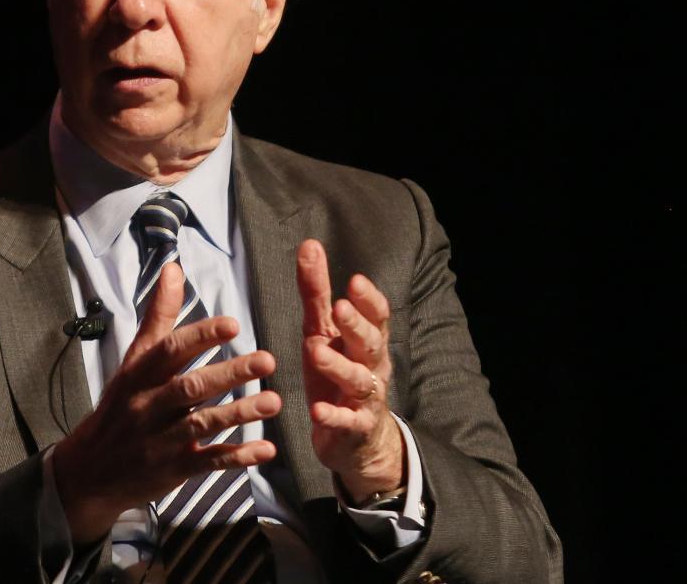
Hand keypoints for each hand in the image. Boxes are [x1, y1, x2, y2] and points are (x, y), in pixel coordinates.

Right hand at [52, 262, 281, 543]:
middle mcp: (148, 405)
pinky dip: (237, 457)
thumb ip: (159, 317)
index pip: (169, 351)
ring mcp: (160, 440)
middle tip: (266, 361)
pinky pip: (208, 462)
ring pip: (202, 424)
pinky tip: (266, 450)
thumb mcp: (133, 361)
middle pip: (189, 387)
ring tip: (274, 402)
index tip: (233, 325)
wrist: (89, 471)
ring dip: (239, 414)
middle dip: (228, 375)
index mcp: (139, 375)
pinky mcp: (173, 469)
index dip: (201, 337)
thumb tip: (173, 268)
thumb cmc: (120, 406)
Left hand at [296, 239, 404, 501]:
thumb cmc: (337, 375)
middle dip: (357, 325)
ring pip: (359, 381)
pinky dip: (333, 417)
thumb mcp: (323, 332)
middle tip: (340, 307)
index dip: (369, 299)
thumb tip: (309, 245)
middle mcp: (371, 367)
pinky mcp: (353, 429)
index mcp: (366, 341)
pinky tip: (316, 412)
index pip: (377, 316)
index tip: (355, 280)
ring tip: (315, 350)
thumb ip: (317, 293)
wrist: (357, 440)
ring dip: (339, 365)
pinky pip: (346, 423)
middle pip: (371, 344)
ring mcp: (364, 400)